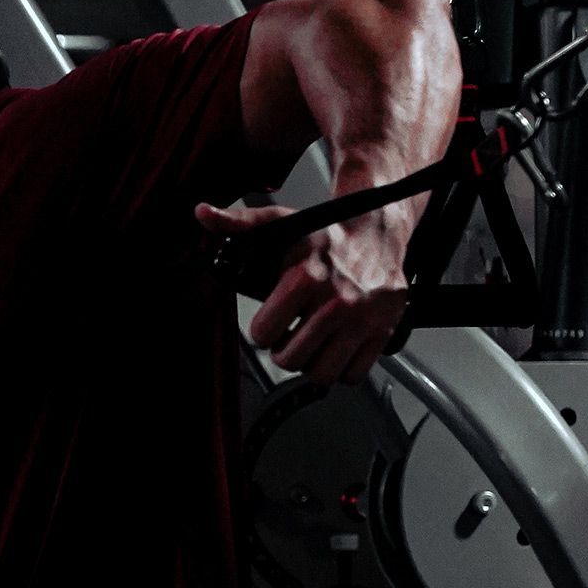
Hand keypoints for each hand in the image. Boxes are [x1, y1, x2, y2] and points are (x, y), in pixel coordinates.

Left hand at [198, 174, 418, 385]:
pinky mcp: (383, 331)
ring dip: (311, 363)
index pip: (263, 334)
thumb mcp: (278, 221)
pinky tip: (335, 346)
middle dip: (283, 350)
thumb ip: (238, 222)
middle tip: (289, 334)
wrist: (376, 231)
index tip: (270, 321)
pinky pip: (354, 375)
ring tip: (311, 342)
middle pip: (290, 360)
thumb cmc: (325, 233)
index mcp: (306, 277)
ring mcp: (363, 319)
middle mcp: (337, 301)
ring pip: (321, 374)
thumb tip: (203, 213)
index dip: (262, 330)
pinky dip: (342, 368)